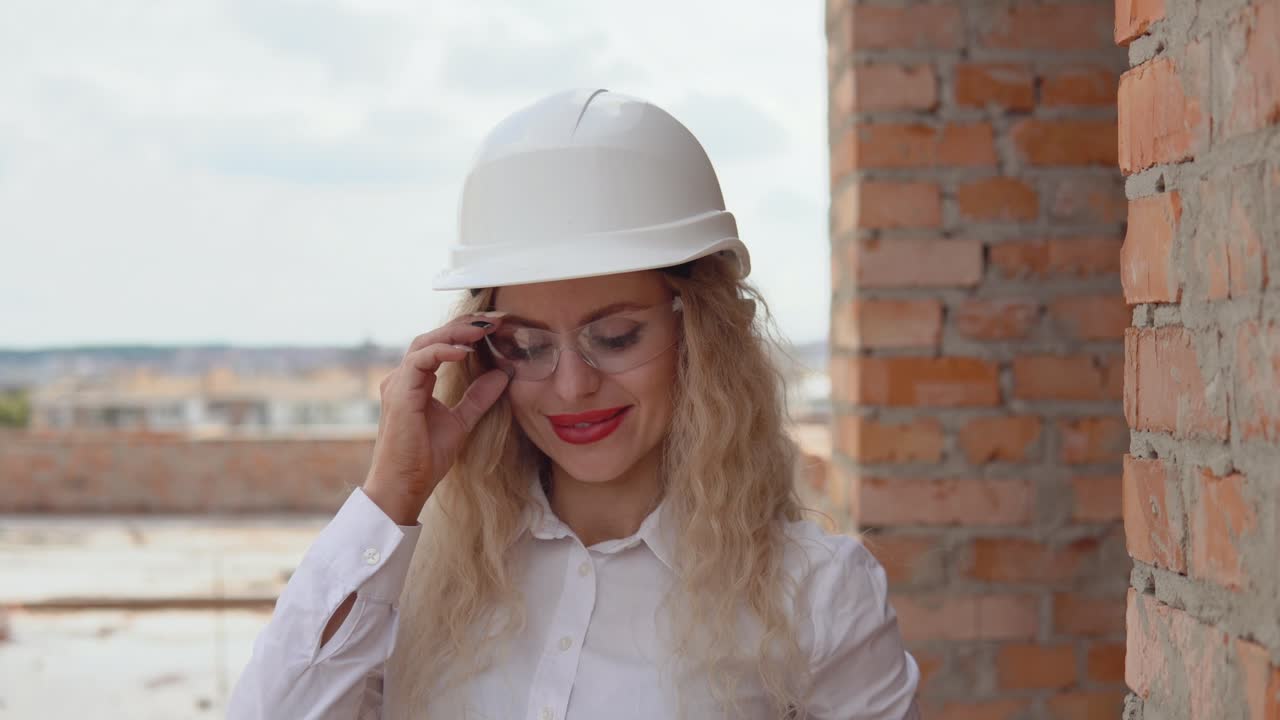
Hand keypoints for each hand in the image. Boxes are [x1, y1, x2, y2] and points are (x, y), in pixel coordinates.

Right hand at [361, 313, 509, 524]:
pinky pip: (420, 360)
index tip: (495, 327)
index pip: (440, 345)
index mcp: (416, 382)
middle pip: (432, 337)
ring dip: (455, 333)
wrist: (405, 485)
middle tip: (494, 320)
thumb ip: (478, 397)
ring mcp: (398, 383)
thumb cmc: (425, 458)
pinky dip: (442, 351)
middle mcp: (404, 378)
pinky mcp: (399, 393)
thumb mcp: (462, 421)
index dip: (466, 332)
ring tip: (484, 330)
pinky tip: (465, 351)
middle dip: (463, 325)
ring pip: (425, 342)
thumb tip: (502, 374)